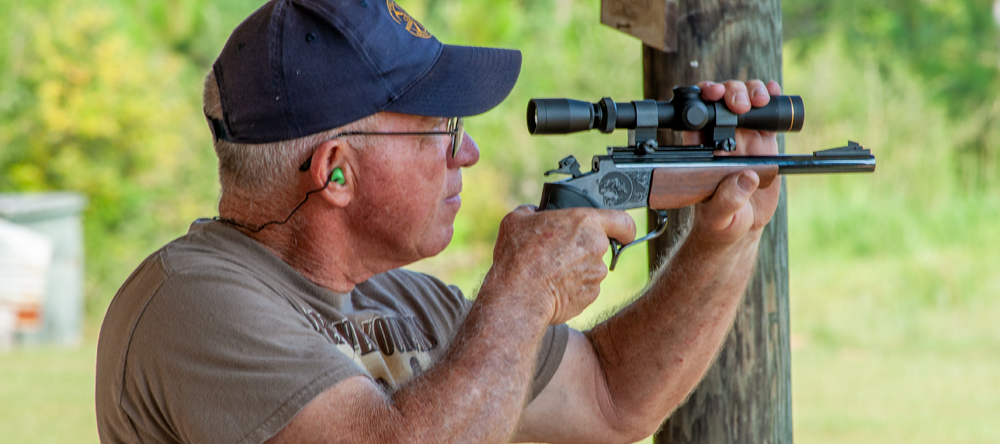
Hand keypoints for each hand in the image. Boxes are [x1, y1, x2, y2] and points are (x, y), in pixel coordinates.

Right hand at [482, 206, 635, 324]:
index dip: (624, 228)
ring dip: (576, 269)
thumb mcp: (516, 220)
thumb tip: (533, 213)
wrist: (519, 296)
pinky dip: (572, 288)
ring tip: (549, 273)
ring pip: (590, 269)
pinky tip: (552, 288)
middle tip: (558, 254)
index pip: (623, 221)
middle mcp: (597, 248)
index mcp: (585, 222)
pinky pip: (584, 288)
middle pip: (598, 246)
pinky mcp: (590, 296)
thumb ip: (532, 212)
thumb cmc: (518, 256)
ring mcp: (596, 274)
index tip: (622, 234)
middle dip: (582, 250)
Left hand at [681, 80, 782, 245]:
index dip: (703, 99)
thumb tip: (746, 177)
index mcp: (701, 150)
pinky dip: (773, 98)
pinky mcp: (764, 142)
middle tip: (740, 105)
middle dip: (730, 92)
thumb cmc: (722, 221)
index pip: (696, 116)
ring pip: (745, 101)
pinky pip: (768, 115)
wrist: (742, 228)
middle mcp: (720, 138)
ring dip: (752, 91)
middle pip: (722, 100)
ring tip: (760, 101)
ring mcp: (743, 138)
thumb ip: (729, 198)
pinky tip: (775, 94)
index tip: (713, 95)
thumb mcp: (721, 215)